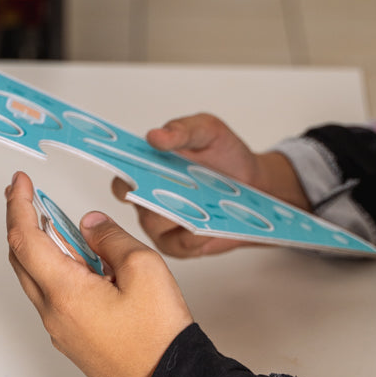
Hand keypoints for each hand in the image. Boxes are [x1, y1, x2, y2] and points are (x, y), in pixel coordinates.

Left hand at [6, 171, 192, 376]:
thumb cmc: (159, 335)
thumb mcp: (144, 269)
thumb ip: (111, 238)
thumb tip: (88, 225)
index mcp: (64, 291)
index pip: (25, 238)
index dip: (18, 205)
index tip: (19, 182)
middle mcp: (53, 313)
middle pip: (21, 259)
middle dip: (22, 222)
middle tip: (28, 196)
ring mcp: (61, 331)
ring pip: (36, 280)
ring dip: (41, 248)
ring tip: (61, 225)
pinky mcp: (73, 342)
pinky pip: (53, 298)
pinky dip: (56, 271)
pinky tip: (82, 263)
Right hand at [110, 113, 309, 257]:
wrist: (256, 185)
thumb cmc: (225, 156)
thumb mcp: (208, 131)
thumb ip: (183, 130)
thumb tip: (155, 136)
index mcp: (146, 171)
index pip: (121, 179)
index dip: (119, 176)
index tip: (126, 173)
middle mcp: (147, 201)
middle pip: (135, 202)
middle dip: (150, 194)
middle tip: (168, 187)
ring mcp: (161, 226)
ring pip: (155, 224)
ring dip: (174, 213)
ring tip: (197, 203)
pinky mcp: (180, 246)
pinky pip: (179, 243)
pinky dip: (193, 233)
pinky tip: (208, 224)